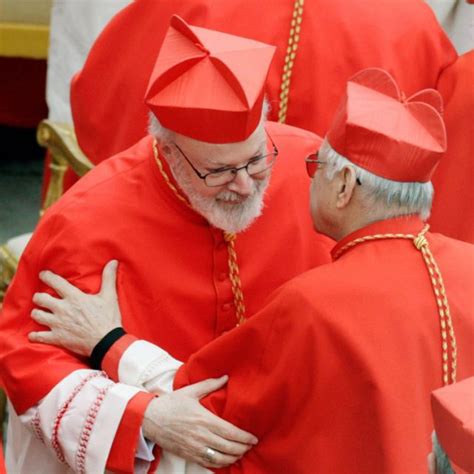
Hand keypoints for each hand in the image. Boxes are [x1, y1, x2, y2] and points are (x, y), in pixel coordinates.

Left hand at [29, 260, 121, 355]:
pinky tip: (35, 334)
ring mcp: (58, 324)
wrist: (106, 342)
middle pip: (40, 299)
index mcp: (74, 297)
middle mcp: (62, 309)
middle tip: (42, 298)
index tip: (43, 274)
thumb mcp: (110, 296)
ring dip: (37, 313)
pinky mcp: (57, 338)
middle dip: (39, 297)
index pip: (55, 282)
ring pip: (37, 315)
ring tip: (40, 313)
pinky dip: (35, 335)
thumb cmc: (108, 319)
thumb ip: (109, 278)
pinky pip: (38, 336)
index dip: (46, 276)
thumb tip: (113, 261)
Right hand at [143, 375, 257, 467]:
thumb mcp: (190, 391)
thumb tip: (225, 377)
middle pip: (228, 447)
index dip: (244, 437)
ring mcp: (195, 448)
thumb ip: (210, 384)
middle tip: (250, 446)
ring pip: (220, 458)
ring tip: (241, 453)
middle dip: (242, 448)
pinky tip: (226, 460)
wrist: (150, 419)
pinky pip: (209, 463)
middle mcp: (202, 436)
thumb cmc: (171, 404)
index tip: (253, 438)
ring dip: (233, 458)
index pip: (230, 432)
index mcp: (204, 419)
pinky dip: (220, 464)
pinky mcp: (188, 455)